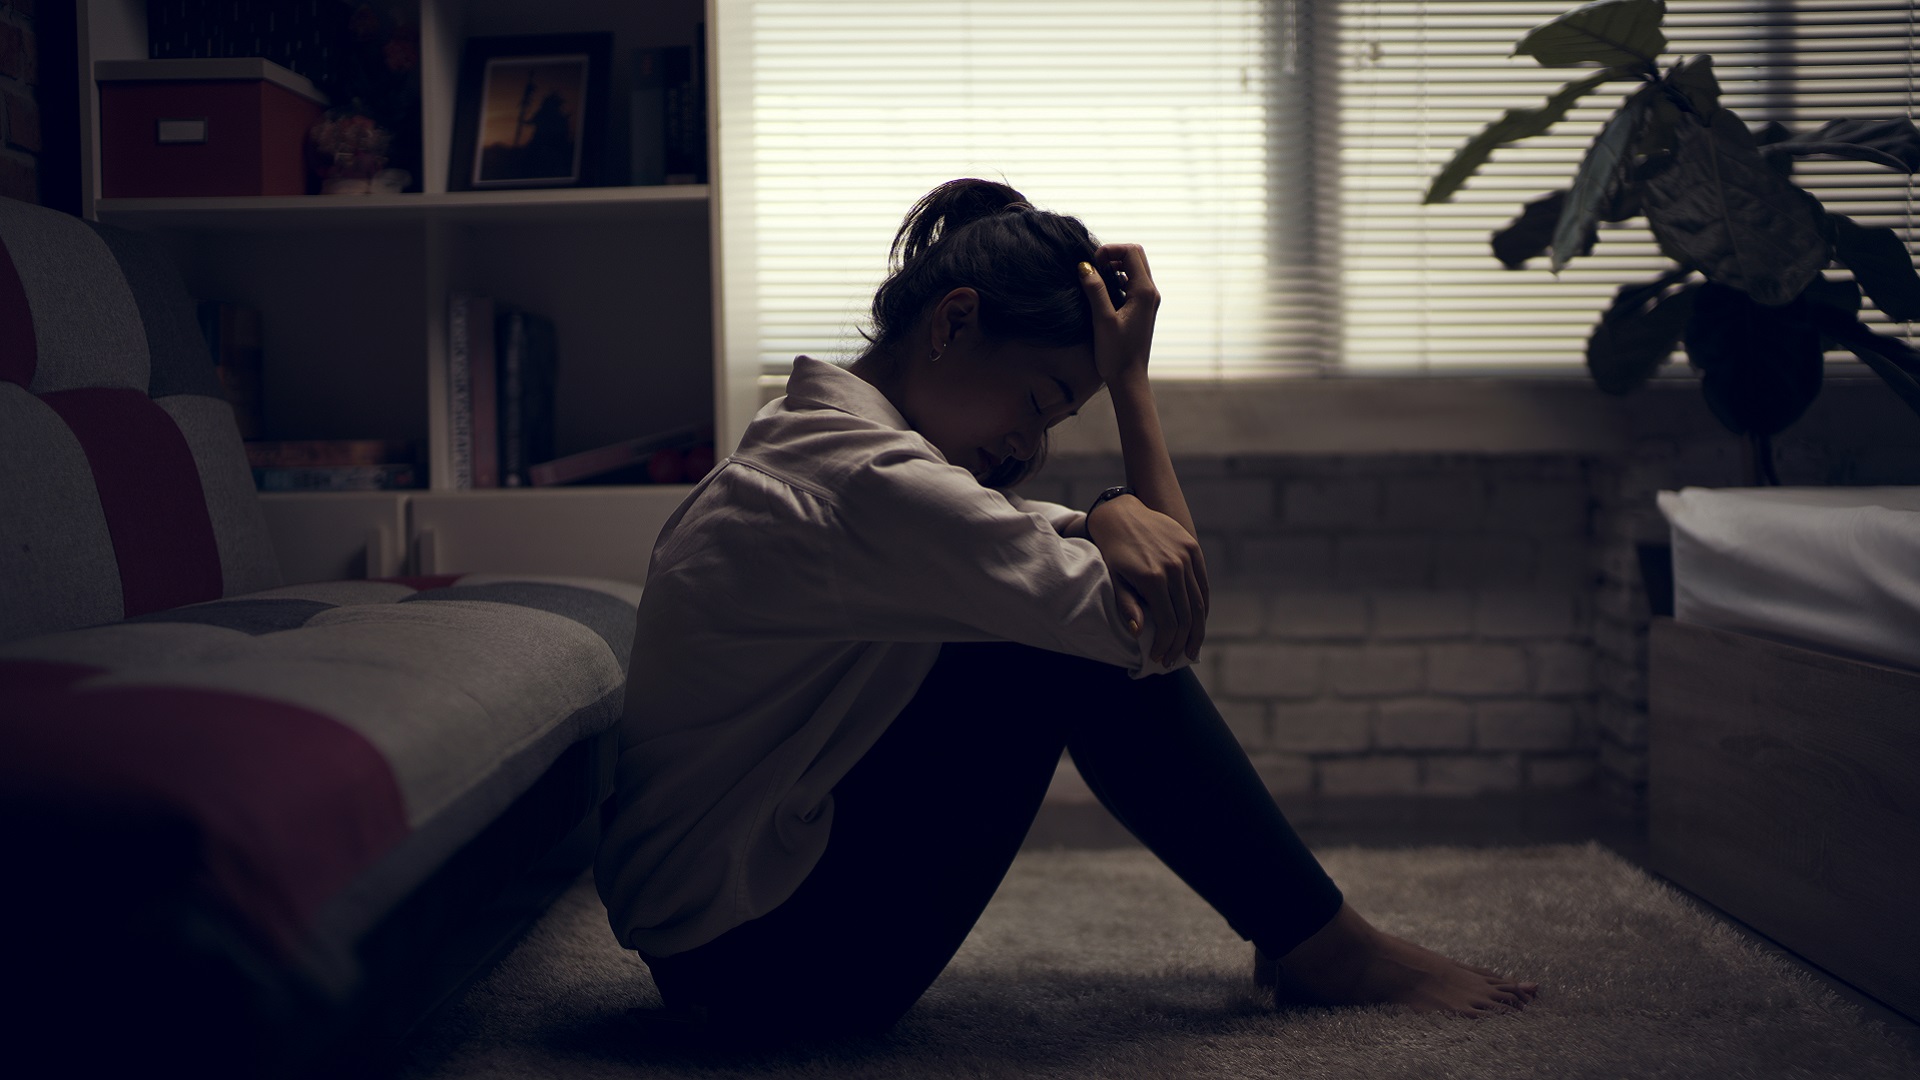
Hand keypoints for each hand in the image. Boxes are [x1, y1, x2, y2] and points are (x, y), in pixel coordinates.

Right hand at [1077, 243, 1160, 385]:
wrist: (1129, 379)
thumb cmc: (1117, 354)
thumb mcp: (1102, 320)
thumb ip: (1095, 290)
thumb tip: (1084, 266)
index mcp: (1145, 292)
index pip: (1131, 252)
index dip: (1110, 250)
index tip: (1092, 263)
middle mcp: (1151, 293)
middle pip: (1136, 257)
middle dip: (1113, 255)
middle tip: (1093, 267)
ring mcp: (1148, 302)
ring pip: (1134, 270)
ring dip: (1115, 267)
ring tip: (1095, 279)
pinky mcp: (1142, 310)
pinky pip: (1132, 284)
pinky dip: (1117, 280)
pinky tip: (1102, 294)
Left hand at [1085, 494, 1208, 664]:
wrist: (1121, 513)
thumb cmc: (1112, 550)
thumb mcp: (1114, 578)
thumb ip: (1128, 605)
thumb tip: (1139, 633)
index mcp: (1153, 578)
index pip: (1169, 622)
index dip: (1166, 644)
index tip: (1159, 657)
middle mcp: (1174, 567)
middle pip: (1188, 616)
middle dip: (1182, 643)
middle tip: (1177, 659)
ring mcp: (1186, 556)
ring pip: (1199, 602)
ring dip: (1197, 629)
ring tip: (1191, 648)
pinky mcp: (1192, 547)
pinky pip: (1203, 583)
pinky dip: (1202, 606)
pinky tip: (1198, 622)